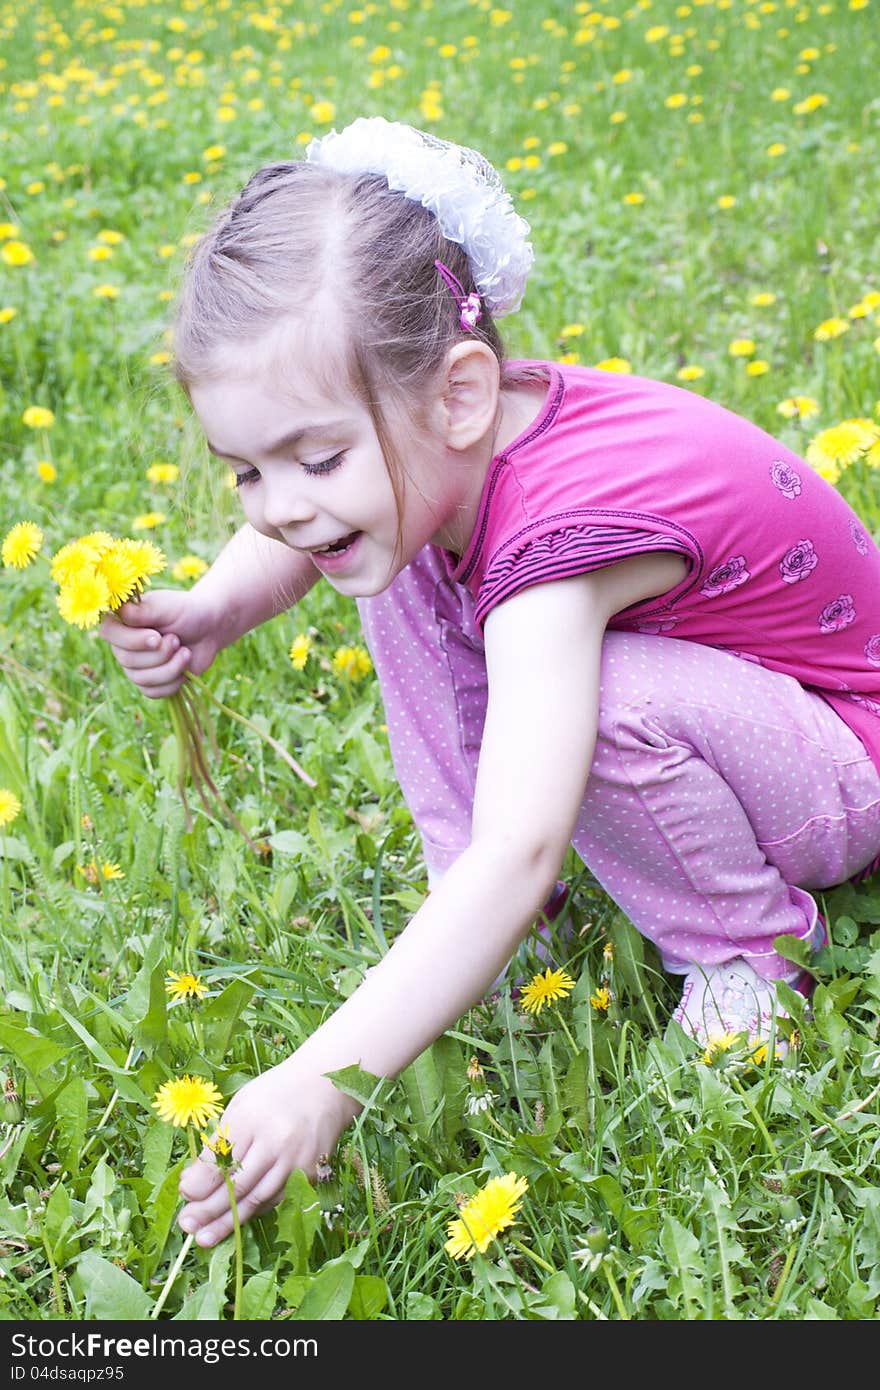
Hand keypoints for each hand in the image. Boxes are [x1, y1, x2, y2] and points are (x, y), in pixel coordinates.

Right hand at [98, 589, 220, 698]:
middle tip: (177, 640)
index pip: (108, 632)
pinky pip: (153, 691)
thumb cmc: (186, 612)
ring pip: (142, 679)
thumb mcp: (167, 606)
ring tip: (185, 651)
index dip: (131, 640)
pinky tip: (184, 665)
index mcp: (123, 621)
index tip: (156, 637)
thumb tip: (120, 610)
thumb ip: (143, 611)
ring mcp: (136, 666)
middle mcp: (124, 645)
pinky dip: (174, 681)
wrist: (209, 629)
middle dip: (160, 653)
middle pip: (127, 660)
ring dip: (170, 667)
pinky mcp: (151, 682)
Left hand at [177, 1059, 357, 1247]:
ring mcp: (296, 1160)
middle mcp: (276, 1141)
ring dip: (229, 1222)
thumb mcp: (242, 1105)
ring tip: (205, 1238)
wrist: (323, 1087)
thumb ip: (220, 1140)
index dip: (201, 1181)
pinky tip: (235, 1222)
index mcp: (253, 1118)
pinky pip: (276, 1198)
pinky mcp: (311, 1173)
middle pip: (238, 1183)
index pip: (222, 1158)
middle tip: (187, 1225)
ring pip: (258, 1198)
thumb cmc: (275, 1095)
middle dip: (209, 1209)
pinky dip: (254, 1210)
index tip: (184, 1193)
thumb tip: (193, 1180)